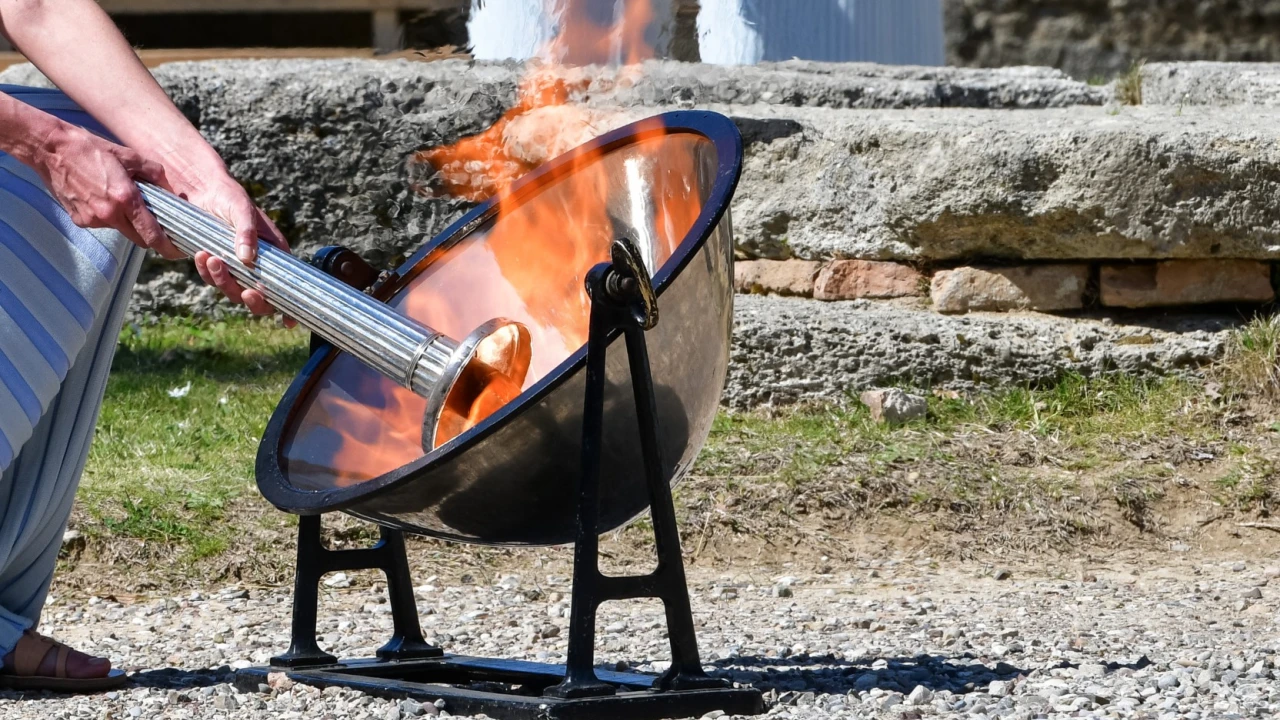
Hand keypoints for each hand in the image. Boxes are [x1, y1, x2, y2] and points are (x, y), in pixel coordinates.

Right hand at [31, 120, 181, 258]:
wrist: (51, 149)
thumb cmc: (91, 149)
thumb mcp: (129, 155)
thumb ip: (154, 173)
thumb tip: (171, 190)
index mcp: (125, 199)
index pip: (152, 234)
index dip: (167, 247)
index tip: (177, 251)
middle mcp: (109, 214)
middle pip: (139, 238)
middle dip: (150, 235)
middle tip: (156, 224)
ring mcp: (92, 219)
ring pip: (121, 230)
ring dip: (127, 221)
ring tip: (120, 199)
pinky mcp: (79, 220)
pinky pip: (102, 224)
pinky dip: (108, 216)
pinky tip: (101, 198)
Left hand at [173, 175, 292, 319]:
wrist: (200, 189)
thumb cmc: (229, 196)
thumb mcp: (241, 208)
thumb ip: (247, 232)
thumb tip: (248, 259)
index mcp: (275, 253)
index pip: (287, 286)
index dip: (288, 307)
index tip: (288, 321)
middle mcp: (259, 264)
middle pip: (260, 297)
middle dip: (252, 299)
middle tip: (245, 292)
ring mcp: (236, 266)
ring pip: (233, 290)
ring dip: (223, 280)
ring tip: (212, 258)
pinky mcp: (217, 264)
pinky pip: (212, 278)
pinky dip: (207, 272)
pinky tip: (202, 255)